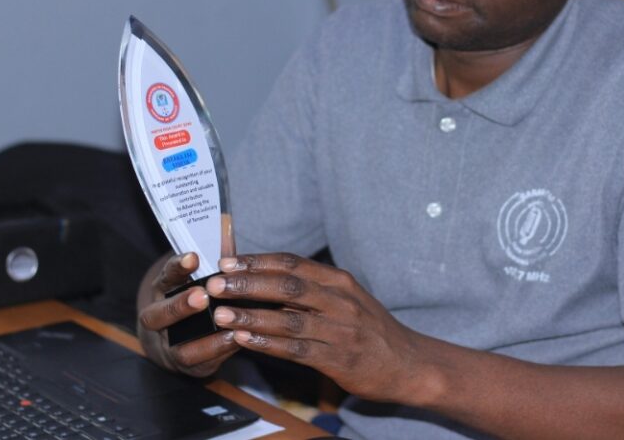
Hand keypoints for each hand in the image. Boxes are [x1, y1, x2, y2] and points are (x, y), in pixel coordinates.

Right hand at [136, 252, 239, 376]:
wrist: (176, 337)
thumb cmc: (196, 296)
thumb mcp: (202, 275)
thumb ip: (215, 256)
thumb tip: (227, 223)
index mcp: (163, 290)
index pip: (166, 277)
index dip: (178, 267)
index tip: (194, 257)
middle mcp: (158, 317)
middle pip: (160, 313)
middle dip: (181, 305)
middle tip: (202, 296)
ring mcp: (168, 344)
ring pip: (176, 342)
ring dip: (201, 334)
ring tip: (223, 322)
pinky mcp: (185, 363)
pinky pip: (197, 360)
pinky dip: (216, 350)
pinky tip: (235, 338)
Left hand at [206, 253, 426, 402]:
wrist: (408, 363)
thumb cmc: (369, 329)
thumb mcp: (346, 299)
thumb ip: (310, 289)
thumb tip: (263, 279)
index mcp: (338, 280)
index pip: (292, 263)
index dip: (257, 261)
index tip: (227, 261)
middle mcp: (340, 300)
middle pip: (287, 285)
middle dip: (247, 283)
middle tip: (216, 284)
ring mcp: (341, 330)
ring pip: (288, 318)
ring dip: (252, 316)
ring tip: (221, 314)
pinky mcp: (339, 359)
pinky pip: (298, 350)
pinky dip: (269, 344)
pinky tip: (246, 341)